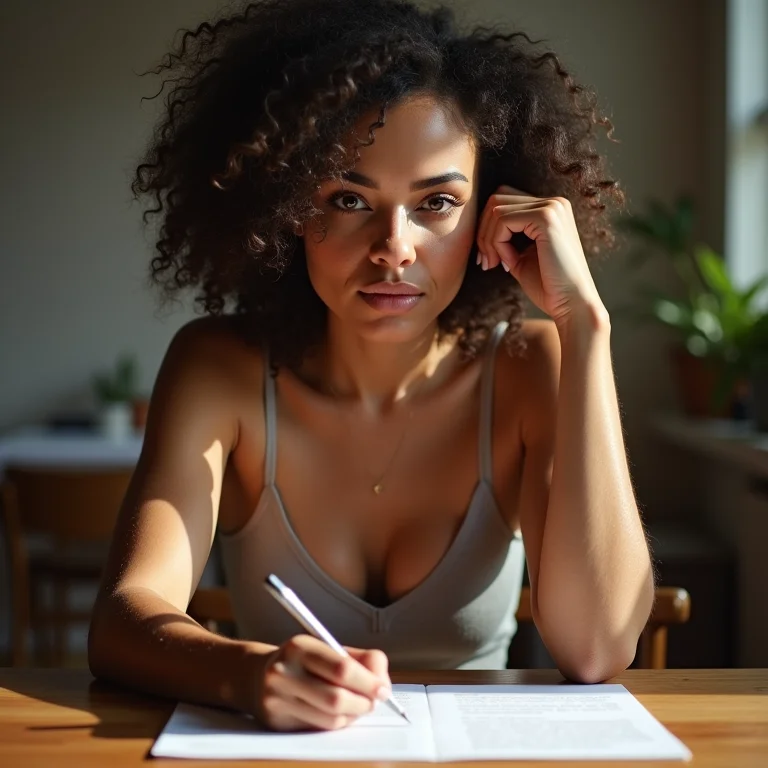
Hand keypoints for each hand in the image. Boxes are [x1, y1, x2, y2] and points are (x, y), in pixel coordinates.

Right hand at [252, 634, 391, 731]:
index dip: (368, 681)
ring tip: (357, 706)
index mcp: (301, 647)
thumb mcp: (328, 649)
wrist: (256, 676)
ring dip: (353, 715)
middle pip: (337, 698)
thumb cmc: (303, 662)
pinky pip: (319, 728)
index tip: (384, 690)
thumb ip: (361, 660)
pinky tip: (338, 713)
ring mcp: (278, 699)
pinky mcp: (277, 722)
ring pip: (330, 718)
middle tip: (374, 701)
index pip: (342, 668)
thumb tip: (383, 683)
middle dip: (363, 703)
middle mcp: (285, 672)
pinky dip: (337, 723)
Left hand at [476, 185, 604, 325]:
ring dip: (487, 239)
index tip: (486, 256)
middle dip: (483, 232)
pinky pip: (503, 221)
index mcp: (550, 210)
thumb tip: (480, 229)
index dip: (487, 227)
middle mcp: (553, 203)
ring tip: (493, 263)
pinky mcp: (546, 218)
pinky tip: (506, 263)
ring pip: (497, 210)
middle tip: (485, 261)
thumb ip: (505, 240)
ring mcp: (551, 207)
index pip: (504, 201)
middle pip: (497, 200)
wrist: (572, 304)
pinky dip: (496, 243)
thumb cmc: (548, 286)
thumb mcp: (521, 257)